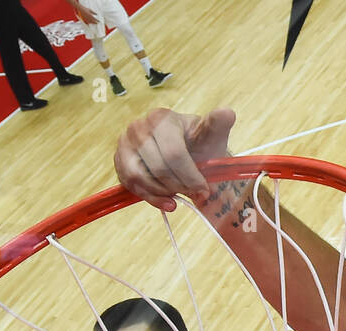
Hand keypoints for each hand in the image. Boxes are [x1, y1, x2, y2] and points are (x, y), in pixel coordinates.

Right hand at [114, 107, 236, 210]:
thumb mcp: (212, 136)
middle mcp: (139, 126)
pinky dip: (151, 198)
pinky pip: (131, 185)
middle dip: (180, 186)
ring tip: (179, 195)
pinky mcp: (119, 161)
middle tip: (194, 194)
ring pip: (140, 177)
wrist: (187, 156)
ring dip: (164, 192)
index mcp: (162, 118)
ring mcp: (125, 143)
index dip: (190, 177)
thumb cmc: (200, 147)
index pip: (174, 154)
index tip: (204, 190)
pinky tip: (167, 201)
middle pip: (158, 168)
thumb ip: (218, 125)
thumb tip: (226, 113)